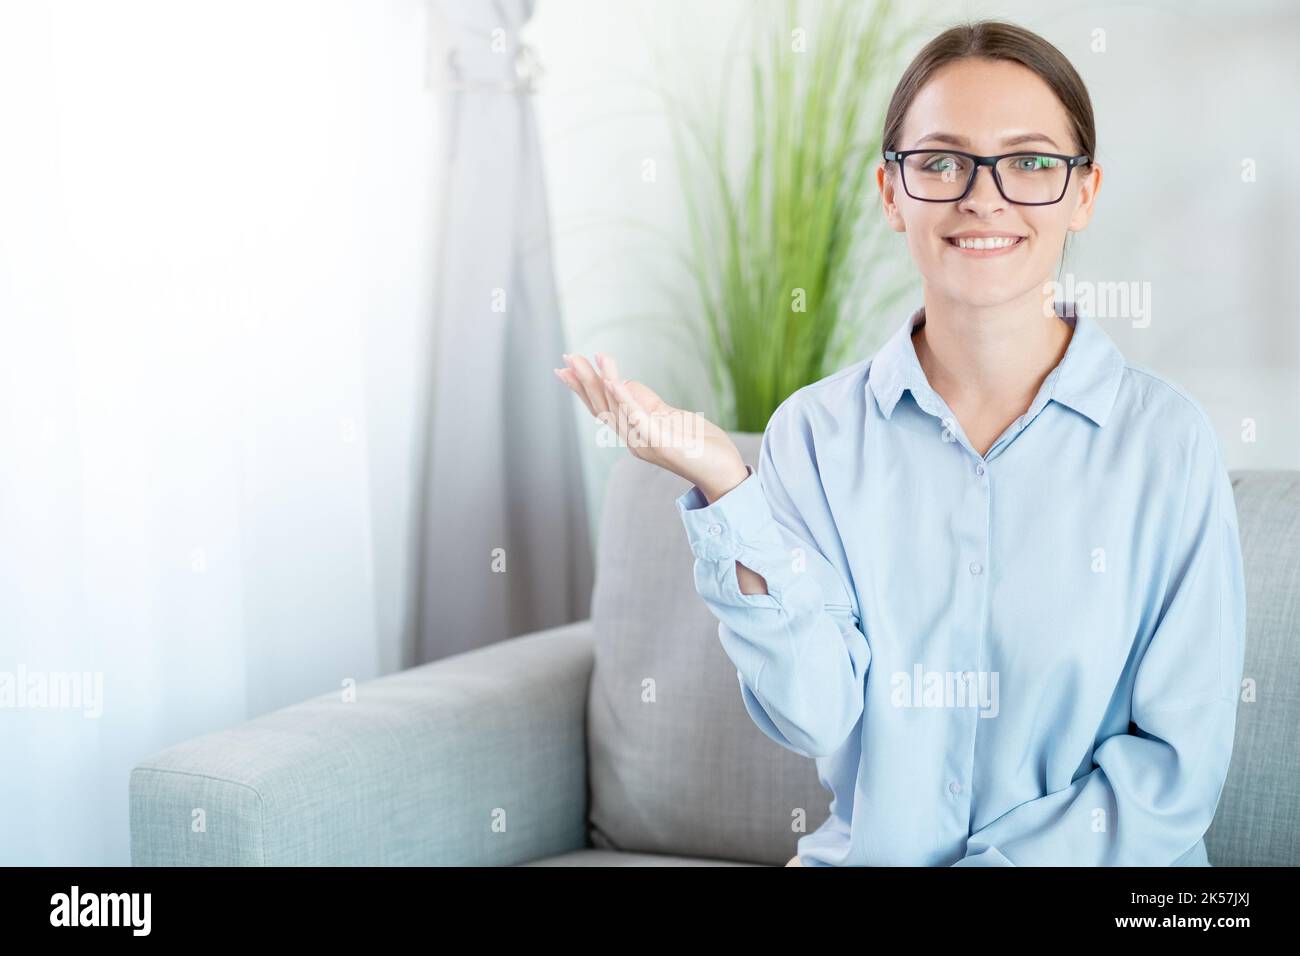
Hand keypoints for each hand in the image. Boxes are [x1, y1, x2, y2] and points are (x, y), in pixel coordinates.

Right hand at [554, 352, 749, 500]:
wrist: (724, 473)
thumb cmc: (701, 446)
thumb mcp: (670, 417)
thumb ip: (646, 402)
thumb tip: (624, 382)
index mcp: (634, 434)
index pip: (602, 408)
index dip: (582, 388)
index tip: (564, 368)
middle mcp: (634, 440)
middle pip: (602, 407)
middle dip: (583, 381)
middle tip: (566, 357)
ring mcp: (645, 443)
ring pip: (616, 408)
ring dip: (602, 381)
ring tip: (592, 358)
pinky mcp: (660, 442)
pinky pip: (637, 416)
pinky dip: (623, 397)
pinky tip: (613, 380)